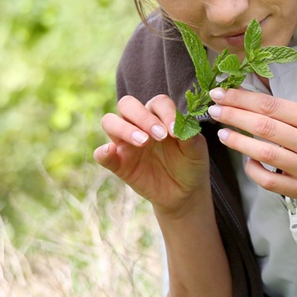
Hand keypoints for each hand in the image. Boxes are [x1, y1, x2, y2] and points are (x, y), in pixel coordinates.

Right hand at [93, 94, 208, 215]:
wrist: (184, 192)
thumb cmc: (190, 164)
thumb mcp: (195, 150)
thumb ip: (189, 136)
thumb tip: (178, 127)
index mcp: (159, 116)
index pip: (157, 103)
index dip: (166, 113)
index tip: (175, 130)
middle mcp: (139, 124)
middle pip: (127, 104)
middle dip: (142, 116)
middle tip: (159, 136)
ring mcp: (126, 142)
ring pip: (110, 122)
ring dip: (124, 129)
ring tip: (143, 142)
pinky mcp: (118, 163)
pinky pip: (101, 154)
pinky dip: (102, 151)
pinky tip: (110, 151)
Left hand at [206, 86, 296, 200]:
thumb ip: (282, 110)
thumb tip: (243, 96)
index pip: (272, 106)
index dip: (242, 99)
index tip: (221, 93)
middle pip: (265, 127)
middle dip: (235, 116)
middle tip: (214, 110)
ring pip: (266, 154)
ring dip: (239, 142)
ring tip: (222, 133)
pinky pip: (269, 181)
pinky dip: (253, 169)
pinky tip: (246, 159)